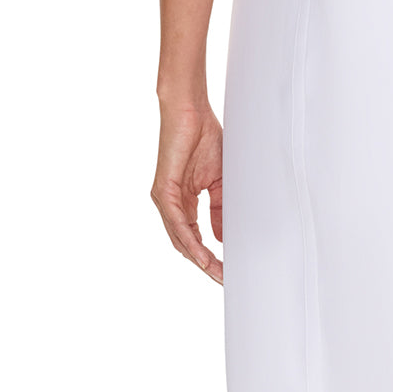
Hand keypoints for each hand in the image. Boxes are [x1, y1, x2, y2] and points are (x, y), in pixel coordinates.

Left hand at [150, 104, 223, 283]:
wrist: (190, 112)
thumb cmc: (204, 139)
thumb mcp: (219, 181)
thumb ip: (219, 209)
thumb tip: (223, 238)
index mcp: (183, 203)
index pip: (196, 238)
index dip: (211, 256)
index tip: (228, 271)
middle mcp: (171, 205)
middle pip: (186, 245)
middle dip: (207, 264)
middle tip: (226, 279)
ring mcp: (165, 200)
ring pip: (180, 239)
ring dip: (199, 258)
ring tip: (217, 272)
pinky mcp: (163, 191)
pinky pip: (177, 223)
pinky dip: (190, 241)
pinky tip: (203, 254)